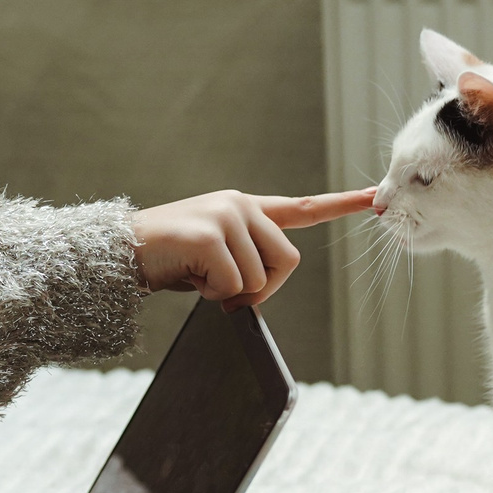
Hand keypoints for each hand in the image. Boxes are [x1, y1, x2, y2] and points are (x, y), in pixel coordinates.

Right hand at [130, 189, 376, 307]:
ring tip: (196, 277)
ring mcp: (224, 216)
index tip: (375, 197)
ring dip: (230, 294)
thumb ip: (245, 263)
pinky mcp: (209, 236)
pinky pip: (234, 285)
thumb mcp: (213, 258)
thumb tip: (256, 293)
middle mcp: (239, 205)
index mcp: (244, 208)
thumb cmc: (165, 260)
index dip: (340, 205)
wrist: (118, 252)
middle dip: (264, 289)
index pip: (301, 208)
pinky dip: (212, 295)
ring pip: (260, 278)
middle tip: (225, 292)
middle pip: (288, 261)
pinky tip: (187, 276)